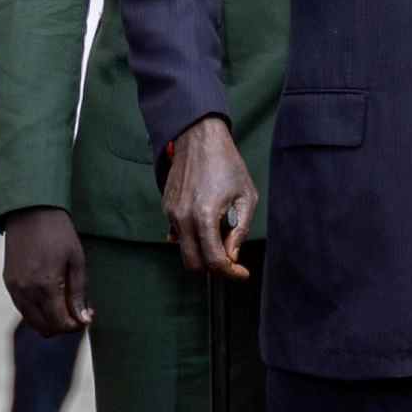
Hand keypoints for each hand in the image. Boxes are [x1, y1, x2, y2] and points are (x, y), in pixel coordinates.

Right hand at [2, 207, 94, 333]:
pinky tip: (50, 296)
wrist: (30, 211)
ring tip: (64, 304)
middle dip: (63, 326)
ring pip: (32, 321)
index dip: (76, 325)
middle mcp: (26, 291)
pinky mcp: (8, 282)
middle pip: (45, 328)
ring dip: (49, 320)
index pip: (60, 323)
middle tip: (77, 313)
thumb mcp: (76, 261)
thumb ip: (79, 294)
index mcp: (46, 286)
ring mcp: (14, 287)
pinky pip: (22, 308)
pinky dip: (36, 310)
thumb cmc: (59, 233)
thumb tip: (83, 320)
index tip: (87, 317)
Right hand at [162, 116, 257, 279]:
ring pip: (183, 250)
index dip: (230, 272)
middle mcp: (183, 218)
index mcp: (204, 216)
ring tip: (219, 236)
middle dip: (212, 268)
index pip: (213, 260)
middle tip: (229, 260)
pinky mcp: (166, 208)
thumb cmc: (227, 164)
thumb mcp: (246, 197)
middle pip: (193, 264)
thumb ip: (240, 230)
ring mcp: (171, 213)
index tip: (241, 272)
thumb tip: (232, 256)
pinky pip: (177, 234)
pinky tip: (205, 224)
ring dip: (201, 251)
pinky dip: (191, 238)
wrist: (199, 138)